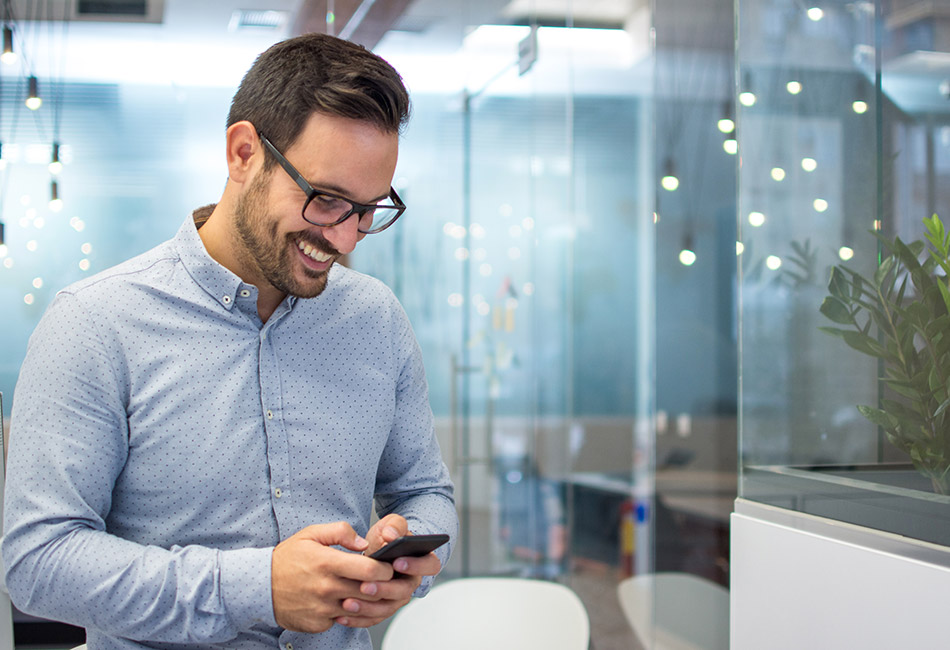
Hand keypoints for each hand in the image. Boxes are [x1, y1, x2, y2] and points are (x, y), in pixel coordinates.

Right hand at [271, 522, 394, 633]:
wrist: (260, 586)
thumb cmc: (287, 559)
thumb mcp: (311, 534)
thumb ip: (340, 532)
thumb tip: (363, 544)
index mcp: (327, 563)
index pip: (370, 570)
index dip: (385, 569)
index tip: (387, 566)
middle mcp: (326, 588)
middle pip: (370, 592)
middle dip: (382, 586)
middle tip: (384, 580)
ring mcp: (322, 608)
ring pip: (359, 609)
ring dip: (367, 601)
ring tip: (368, 591)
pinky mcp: (318, 623)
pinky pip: (343, 620)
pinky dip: (349, 613)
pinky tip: (346, 602)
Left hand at [334, 515, 442, 628]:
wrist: (374, 553)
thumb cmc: (385, 538)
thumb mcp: (390, 525)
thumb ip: (394, 525)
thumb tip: (391, 535)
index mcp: (421, 560)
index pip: (430, 565)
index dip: (416, 565)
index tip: (396, 562)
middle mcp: (411, 581)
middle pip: (404, 591)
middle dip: (385, 590)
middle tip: (366, 586)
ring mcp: (397, 597)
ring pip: (387, 608)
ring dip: (368, 607)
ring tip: (348, 602)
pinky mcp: (383, 608)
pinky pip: (373, 618)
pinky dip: (357, 618)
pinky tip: (342, 615)